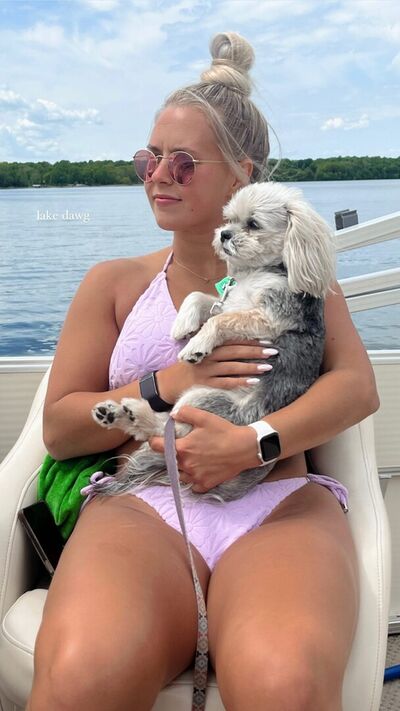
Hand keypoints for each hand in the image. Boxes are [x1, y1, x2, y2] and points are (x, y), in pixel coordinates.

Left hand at [148, 405, 258, 492]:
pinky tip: (199, 472)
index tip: (156, 439)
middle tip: (182, 447)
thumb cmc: (224, 431)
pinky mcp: (205, 484)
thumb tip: (173, 415)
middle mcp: (185, 465)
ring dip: (181, 468)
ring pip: (179, 475)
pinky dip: (193, 480)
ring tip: (190, 460)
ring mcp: (195, 477)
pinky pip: (192, 486)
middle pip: (169, 461)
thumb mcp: (204, 417)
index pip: (157, 446)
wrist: (244, 448)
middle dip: (172, 454)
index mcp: (182, 448)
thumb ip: (185, 413)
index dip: (154, 441)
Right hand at [157, 340, 277, 403]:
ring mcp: (206, 371)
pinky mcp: (205, 385)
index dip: (249, 340)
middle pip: (235, 352)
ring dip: (252, 366)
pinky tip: (255, 382)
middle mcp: (208, 357)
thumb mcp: (197, 353)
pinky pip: (226, 383)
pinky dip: (241, 382)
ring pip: (233, 367)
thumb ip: (214, 349)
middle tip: (273, 350)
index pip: (231, 341)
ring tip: (268, 366)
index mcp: (207, 347)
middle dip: (255, 351)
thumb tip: (237, 346)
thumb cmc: (185, 368)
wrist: (165, 383)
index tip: (266, 339)